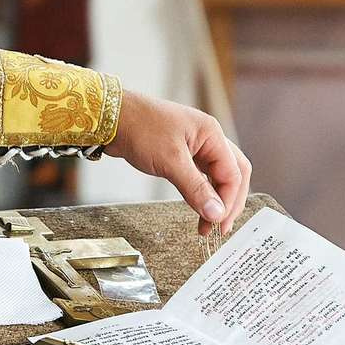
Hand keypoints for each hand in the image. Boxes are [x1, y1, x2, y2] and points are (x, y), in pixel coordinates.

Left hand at [106, 91, 251, 234]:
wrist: (111, 117)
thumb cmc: (139, 127)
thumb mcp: (170, 161)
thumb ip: (195, 189)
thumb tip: (215, 213)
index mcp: (212, 134)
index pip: (233, 173)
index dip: (228, 201)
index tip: (218, 223)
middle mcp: (208, 139)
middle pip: (232, 174)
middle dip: (229, 202)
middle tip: (220, 227)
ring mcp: (195, 147)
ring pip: (217, 177)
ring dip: (215, 200)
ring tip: (207, 224)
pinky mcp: (181, 154)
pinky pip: (201, 177)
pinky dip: (201, 194)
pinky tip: (197, 207)